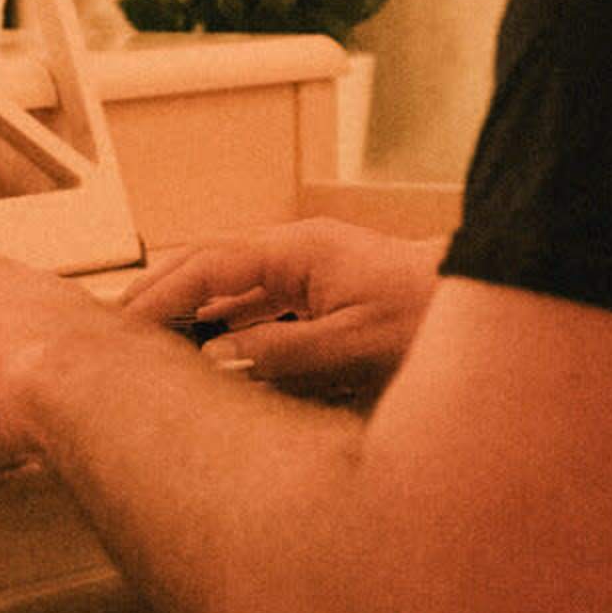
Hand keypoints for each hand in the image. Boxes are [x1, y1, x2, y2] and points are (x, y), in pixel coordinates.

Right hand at [122, 219, 444, 404]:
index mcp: (298, 250)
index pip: (208, 265)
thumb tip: (220, 358)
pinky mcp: (329, 297)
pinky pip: (262, 309)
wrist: (494, 299)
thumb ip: (284, 353)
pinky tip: (215, 361)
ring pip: (235, 291)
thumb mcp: (354, 346)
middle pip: (212, 270)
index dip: (160, 295)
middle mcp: (300, 254)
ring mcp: (314, 273)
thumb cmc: (432, 320)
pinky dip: (230, 330)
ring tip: (151, 351)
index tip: (121, 325)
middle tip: (117, 334)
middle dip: (164, 298)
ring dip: (195, 317)